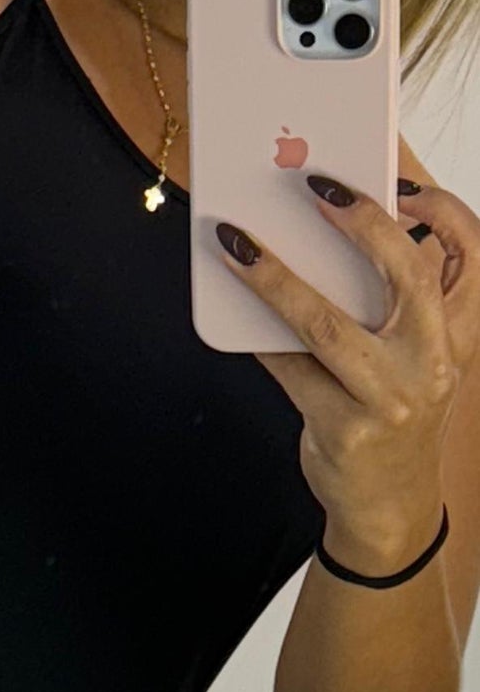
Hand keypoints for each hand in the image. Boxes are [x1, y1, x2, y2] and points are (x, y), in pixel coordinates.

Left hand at [213, 163, 479, 572]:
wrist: (389, 508)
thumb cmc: (398, 418)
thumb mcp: (420, 361)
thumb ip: (398, 308)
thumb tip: (329, 243)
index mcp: (461, 338)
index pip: (472, 255)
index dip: (441, 210)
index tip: (401, 182)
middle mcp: (434, 365)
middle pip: (408, 275)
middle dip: (364, 223)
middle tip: (315, 187)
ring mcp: (390, 400)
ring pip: (328, 324)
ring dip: (276, 279)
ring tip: (238, 246)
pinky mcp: (344, 430)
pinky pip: (291, 370)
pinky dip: (260, 337)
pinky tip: (235, 309)